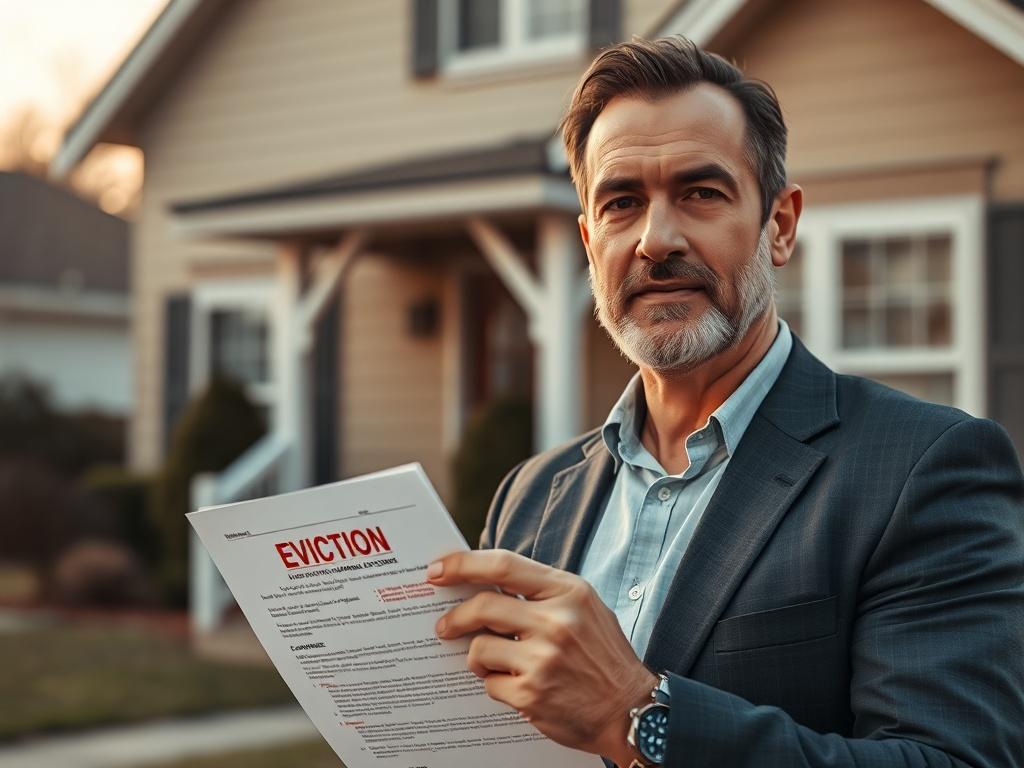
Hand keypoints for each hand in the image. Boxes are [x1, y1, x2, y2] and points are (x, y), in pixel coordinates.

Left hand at [427, 549, 657, 764]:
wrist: (632, 709)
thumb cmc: (604, 656)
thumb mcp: (584, 607)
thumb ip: (542, 592)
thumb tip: (487, 583)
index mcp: (568, 592)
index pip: (504, 566)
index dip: (463, 564)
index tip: (438, 570)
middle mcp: (556, 622)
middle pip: (483, 607)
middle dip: (455, 617)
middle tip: (443, 625)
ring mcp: (543, 659)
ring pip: (479, 649)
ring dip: (477, 657)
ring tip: (493, 663)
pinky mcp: (532, 694)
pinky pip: (490, 683)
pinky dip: (496, 684)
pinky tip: (517, 687)